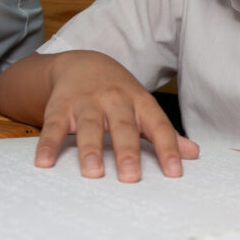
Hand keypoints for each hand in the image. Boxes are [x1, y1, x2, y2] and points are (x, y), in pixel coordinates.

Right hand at [33, 51, 198, 180]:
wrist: (83, 63)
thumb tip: (194, 154)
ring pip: (89, 125)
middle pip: (123, 125)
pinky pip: (54, 125)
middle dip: (127, 151)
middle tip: (131, 177)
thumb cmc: (119, 93)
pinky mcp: (60, 105)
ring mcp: (87, 101)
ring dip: (90, 149)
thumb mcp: (144, 108)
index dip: (168, 148)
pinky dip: (49, 143)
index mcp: (140, 102)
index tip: (174, 173)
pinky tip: (44, 162)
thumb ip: (165, 133)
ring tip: (93, 172)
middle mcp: (115, 100)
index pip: (158, 126)